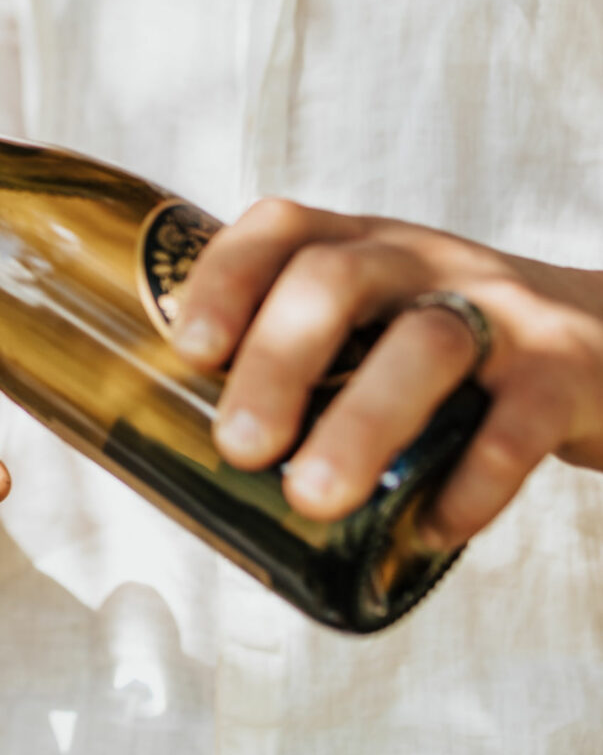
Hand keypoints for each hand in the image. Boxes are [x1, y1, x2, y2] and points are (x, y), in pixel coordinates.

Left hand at [169, 199, 602, 548]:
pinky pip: (514, 425)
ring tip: (314, 500)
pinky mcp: (566, 375)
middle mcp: (427, 263)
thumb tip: (191, 465)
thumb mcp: (384, 323)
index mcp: (366, 249)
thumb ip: (312, 367)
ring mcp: (501, 313)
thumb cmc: (461, 349)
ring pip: (425, 345)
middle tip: (239, 449)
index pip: (283, 228)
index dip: (226, 278)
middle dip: (277, 361)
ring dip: (361, 424)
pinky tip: (431, 527)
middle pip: (337, 280)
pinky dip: (469, 484)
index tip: (189, 349)